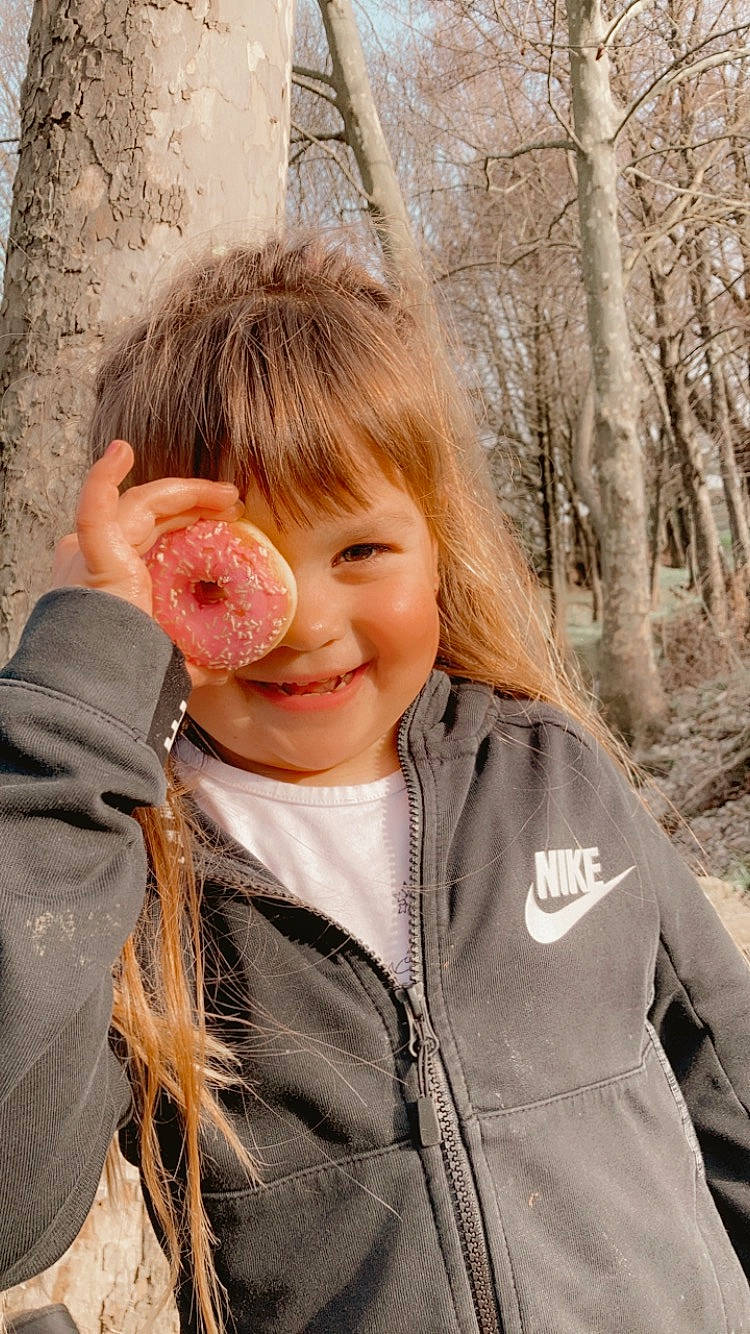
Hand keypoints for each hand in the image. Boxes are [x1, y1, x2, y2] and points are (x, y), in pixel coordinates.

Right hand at [50, 439, 242, 686]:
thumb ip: (191, 660)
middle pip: (154, 514)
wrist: (104, 686)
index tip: (229, 519)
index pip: (156, 535)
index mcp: (116, 579)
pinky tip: (121, 451)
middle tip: (235, 504)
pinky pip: (94, 508)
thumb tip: (221, 671)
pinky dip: (104, 477)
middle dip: (197, 503)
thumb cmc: (129, 674)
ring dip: (186, 491)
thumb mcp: (168, 659)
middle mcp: (101, 559)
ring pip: (143, 503)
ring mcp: (95, 552)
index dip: (191, 521)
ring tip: (226, 493)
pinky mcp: (93, 552)